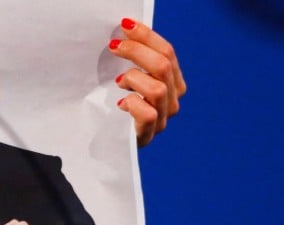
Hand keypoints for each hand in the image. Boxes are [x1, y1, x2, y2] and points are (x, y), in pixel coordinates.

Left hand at [110, 18, 185, 147]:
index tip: (125, 25)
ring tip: (119, 82)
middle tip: (114, 46)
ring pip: (158, 88)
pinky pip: (148, 114)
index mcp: (173, 82)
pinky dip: (133, 104)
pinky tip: (121, 104)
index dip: (147, 36)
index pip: (168, 53)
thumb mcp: (131, 78)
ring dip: (134, 78)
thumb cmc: (118, 104)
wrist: (109, 140)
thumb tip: (127, 29)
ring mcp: (163, 118)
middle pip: (163, 66)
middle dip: (137, 50)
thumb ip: (137, 59)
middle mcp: (173, 100)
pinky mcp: (149, 134)